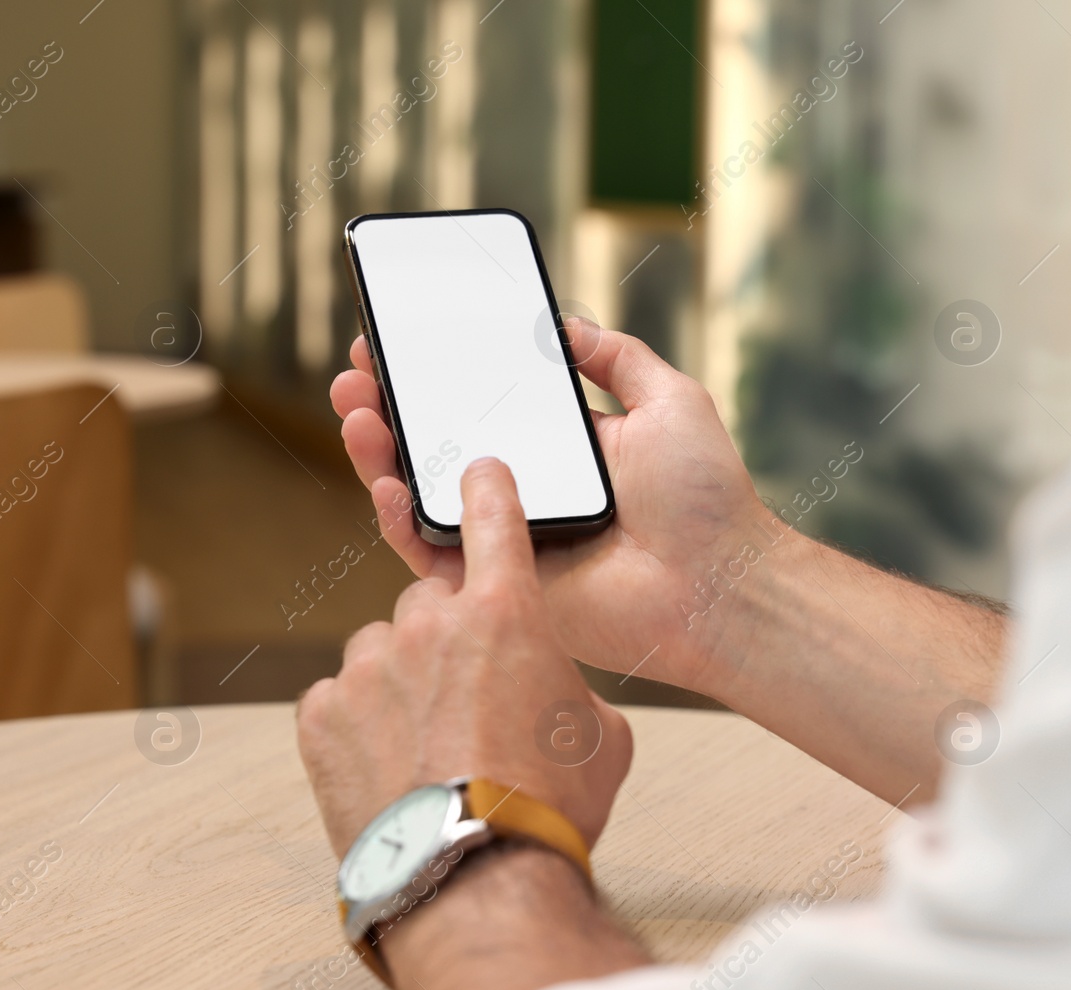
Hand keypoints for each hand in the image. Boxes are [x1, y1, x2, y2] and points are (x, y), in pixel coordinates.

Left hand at [297, 458, 632, 857]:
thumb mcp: (601, 736)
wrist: (475, 879)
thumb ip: (567, 682)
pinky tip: (389, 772)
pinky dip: (358, 728)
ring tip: (426, 752)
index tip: (477, 471)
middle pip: (427, 606)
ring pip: (380, 655)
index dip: (487, 491)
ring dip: (398, 686)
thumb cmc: (549, 806)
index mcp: (503, 613)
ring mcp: (365, 668)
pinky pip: (338, 702)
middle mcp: (426, 624)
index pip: (492, 521)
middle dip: (445, 644)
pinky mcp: (320, 714)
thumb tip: (546, 684)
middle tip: (467, 706)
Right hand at [331, 318, 762, 690]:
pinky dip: (396, 518)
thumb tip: (564, 322)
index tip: (397, 339)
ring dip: (376, 452)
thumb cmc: (705, 500)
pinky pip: (428, 553)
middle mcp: (521, 491)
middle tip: (358, 370)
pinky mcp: (493, 585)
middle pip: (433, 446)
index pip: (476, 406)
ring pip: (418, 495)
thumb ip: (617, 357)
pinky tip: (382, 479)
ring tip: (354, 410)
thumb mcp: (669, 400)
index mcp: (555, 450)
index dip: (432, 376)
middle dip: (388, 405)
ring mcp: (501, 538)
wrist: (717, 583)